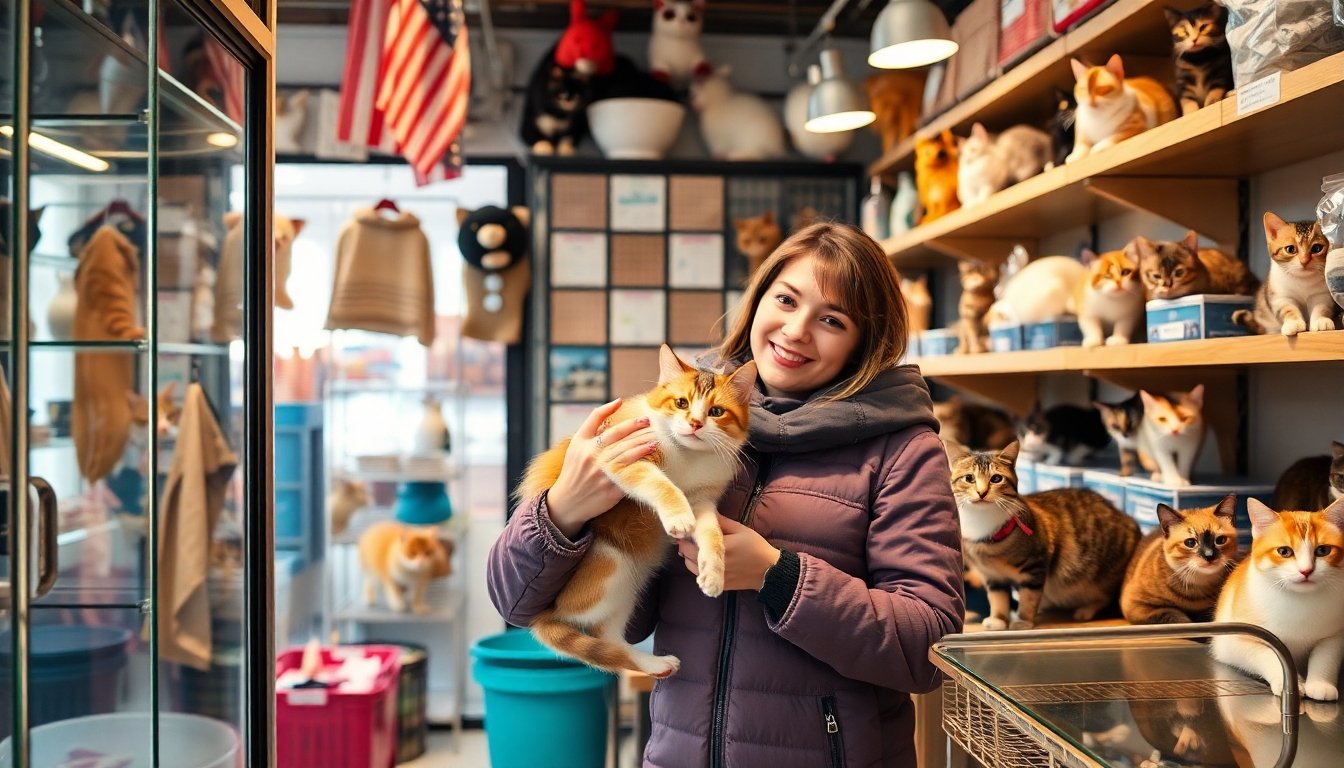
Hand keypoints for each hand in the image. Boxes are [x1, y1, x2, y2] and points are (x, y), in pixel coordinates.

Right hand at [546, 399, 656, 538]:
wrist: (567, 501)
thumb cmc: (575, 467)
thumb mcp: (578, 441)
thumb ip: (595, 420)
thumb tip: (618, 402)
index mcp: (587, 446)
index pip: (613, 431)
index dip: (631, 424)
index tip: (645, 418)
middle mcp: (594, 459)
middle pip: (623, 443)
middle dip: (641, 433)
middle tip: (655, 427)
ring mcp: (603, 475)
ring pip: (627, 458)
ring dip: (643, 448)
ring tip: (655, 442)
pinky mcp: (611, 491)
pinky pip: (628, 476)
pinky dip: (640, 468)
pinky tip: (651, 462)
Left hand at [677, 515, 780, 592]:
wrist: (768, 570)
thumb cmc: (755, 546)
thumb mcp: (740, 529)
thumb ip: (722, 522)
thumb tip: (706, 512)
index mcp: (720, 546)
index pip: (691, 542)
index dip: (685, 536)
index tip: (685, 530)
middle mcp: (715, 562)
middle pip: (687, 555)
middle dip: (684, 546)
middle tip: (687, 538)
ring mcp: (716, 575)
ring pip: (690, 567)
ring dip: (688, 557)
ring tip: (694, 549)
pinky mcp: (718, 583)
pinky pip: (699, 576)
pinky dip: (696, 567)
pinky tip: (702, 560)